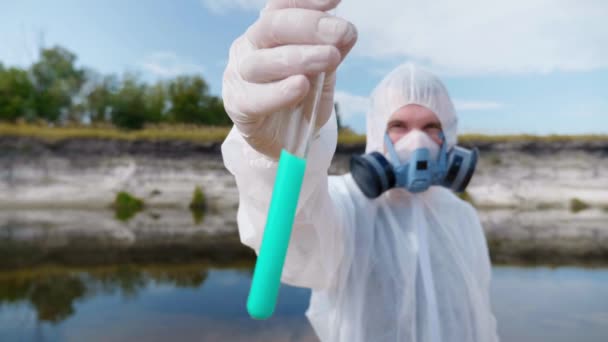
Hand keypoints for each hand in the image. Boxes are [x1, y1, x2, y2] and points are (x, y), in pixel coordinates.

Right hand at [222, 0, 356, 157]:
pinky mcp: (238, 106)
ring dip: (300, 57)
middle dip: (310, 25)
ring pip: (262, 61)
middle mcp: (249, 48)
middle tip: (342, 31)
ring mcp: (239, 76)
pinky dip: (279, 92)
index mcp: (267, 33)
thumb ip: (331, 52)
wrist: (284, 140)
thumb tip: (348, 33)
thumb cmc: (300, 100)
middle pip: (271, 26)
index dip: (307, 0)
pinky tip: (301, 85)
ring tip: (331, 57)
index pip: (281, 6)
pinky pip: (256, 98)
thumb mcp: (321, 73)